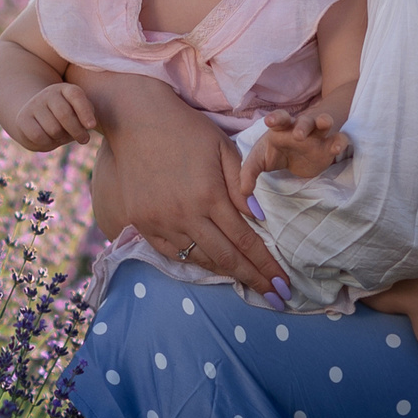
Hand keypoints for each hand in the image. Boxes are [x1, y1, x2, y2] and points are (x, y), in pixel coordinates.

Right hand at [13, 83, 98, 150]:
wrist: (38, 118)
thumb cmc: (66, 117)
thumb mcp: (79, 112)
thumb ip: (88, 114)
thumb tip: (88, 124)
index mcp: (65, 89)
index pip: (75, 95)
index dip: (85, 111)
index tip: (91, 126)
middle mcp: (48, 94)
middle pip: (64, 114)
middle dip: (77, 131)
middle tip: (84, 139)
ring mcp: (34, 105)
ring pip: (53, 129)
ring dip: (61, 138)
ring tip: (63, 136)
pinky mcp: (22, 119)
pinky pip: (39, 136)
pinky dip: (48, 143)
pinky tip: (50, 140)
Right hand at [72, 70, 281, 293]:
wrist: (135, 120)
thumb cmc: (185, 129)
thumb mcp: (222, 149)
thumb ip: (242, 185)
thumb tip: (259, 219)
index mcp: (209, 196)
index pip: (245, 241)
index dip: (266, 266)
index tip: (283, 285)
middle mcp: (184, 215)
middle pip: (225, 258)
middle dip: (253, 280)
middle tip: (274, 298)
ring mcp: (159, 221)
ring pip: (198, 259)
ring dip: (225, 274)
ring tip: (246, 283)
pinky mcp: (140, 222)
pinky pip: (170, 252)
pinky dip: (193, 262)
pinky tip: (210, 267)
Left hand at [241, 110, 351, 191]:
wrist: (298, 153)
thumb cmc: (277, 151)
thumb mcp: (260, 160)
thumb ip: (249, 173)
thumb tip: (244, 192)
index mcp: (282, 129)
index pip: (279, 119)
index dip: (275, 118)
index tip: (269, 121)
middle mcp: (301, 128)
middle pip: (304, 121)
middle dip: (302, 125)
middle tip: (298, 135)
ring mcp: (317, 136)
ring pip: (324, 123)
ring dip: (325, 122)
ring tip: (326, 124)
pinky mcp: (328, 148)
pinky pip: (339, 139)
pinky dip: (340, 141)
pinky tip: (338, 148)